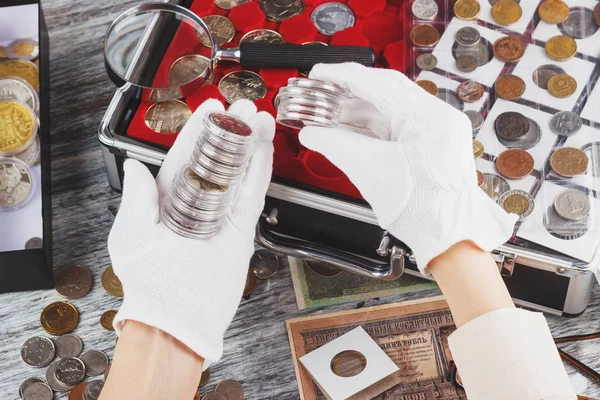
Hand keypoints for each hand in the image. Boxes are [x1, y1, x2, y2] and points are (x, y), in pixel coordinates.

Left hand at [107, 99, 274, 364]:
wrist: (177, 318)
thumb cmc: (149, 282)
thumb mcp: (130, 234)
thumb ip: (135, 198)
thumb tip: (135, 167)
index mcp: (166, 202)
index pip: (184, 157)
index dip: (197, 131)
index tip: (209, 109)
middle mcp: (196, 205)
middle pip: (216, 159)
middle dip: (229, 131)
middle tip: (242, 107)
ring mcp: (221, 216)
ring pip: (238, 171)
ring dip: (249, 143)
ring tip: (260, 118)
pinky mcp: (241, 229)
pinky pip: (252, 194)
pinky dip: (260, 169)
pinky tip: (265, 147)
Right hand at [299, 63, 517, 271]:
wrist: (448, 237)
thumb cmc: (421, 211)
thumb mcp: (370, 172)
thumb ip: (336, 146)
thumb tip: (311, 133)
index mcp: (429, 119)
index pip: (379, 84)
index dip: (343, 76)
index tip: (320, 73)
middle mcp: (439, 117)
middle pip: (387, 91)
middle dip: (350, 91)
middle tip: (322, 90)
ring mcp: (439, 129)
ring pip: (392, 108)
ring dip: (360, 110)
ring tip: (330, 112)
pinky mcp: (435, 141)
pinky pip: (399, 124)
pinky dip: (373, 125)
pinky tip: (350, 127)